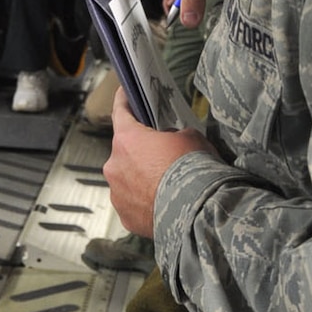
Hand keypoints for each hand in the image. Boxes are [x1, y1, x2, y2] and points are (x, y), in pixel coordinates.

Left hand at [104, 89, 215, 236]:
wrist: (197, 209)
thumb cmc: (193, 167)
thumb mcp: (191, 137)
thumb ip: (175, 135)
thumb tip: (172, 142)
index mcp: (127, 140)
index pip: (120, 113)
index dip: (123, 102)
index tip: (123, 94)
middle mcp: (114, 165)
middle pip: (125, 153)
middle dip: (141, 153)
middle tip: (163, 157)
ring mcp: (117, 193)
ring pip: (127, 180)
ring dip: (141, 180)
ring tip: (166, 186)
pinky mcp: (125, 217)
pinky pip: (133, 204)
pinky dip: (144, 202)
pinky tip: (163, 204)